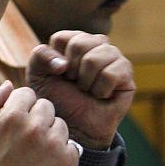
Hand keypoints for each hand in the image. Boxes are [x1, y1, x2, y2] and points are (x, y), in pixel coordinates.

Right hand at [0, 80, 79, 165]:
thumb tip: (8, 85)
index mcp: (13, 117)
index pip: (27, 93)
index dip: (19, 106)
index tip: (14, 123)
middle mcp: (36, 128)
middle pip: (46, 106)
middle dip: (36, 117)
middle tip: (24, 138)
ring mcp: (55, 146)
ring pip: (60, 124)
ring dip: (50, 133)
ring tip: (34, 152)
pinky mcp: (69, 163)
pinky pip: (70, 145)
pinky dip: (60, 153)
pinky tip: (44, 164)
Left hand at [26, 31, 134, 149]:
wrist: (73, 127)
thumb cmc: (56, 100)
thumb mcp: (38, 76)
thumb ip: (40, 56)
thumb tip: (64, 63)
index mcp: (74, 41)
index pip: (62, 38)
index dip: (56, 61)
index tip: (58, 75)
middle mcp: (96, 45)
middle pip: (80, 43)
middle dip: (71, 71)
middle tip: (74, 84)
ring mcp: (113, 57)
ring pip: (95, 58)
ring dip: (85, 82)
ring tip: (87, 90)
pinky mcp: (126, 74)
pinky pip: (111, 74)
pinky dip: (100, 90)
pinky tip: (100, 95)